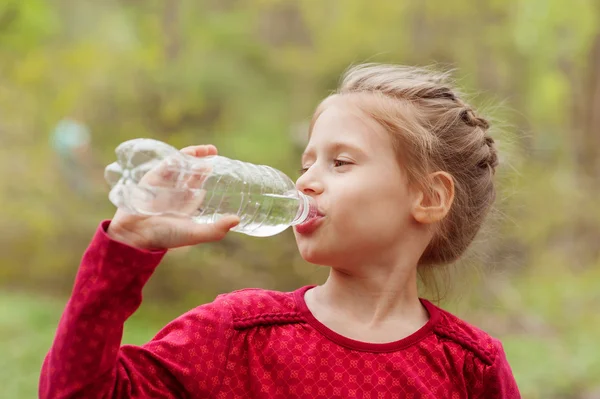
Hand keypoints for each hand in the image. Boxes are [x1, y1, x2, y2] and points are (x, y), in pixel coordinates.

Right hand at [107, 145, 239, 249]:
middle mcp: (176, 192)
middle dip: (203, 161)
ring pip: (180, 165)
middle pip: (192, 172)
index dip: (208, 176)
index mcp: (186, 203)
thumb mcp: (195, 234)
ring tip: (209, 149)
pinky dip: (178, 158)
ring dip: (193, 155)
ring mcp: (165, 184)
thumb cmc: (166, 236)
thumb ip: (216, 230)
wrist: (136, 235)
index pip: (199, 185)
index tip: (224, 167)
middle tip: (214, 152)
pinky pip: (167, 164)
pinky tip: (190, 153)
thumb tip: (237, 219)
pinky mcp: (153, 178)